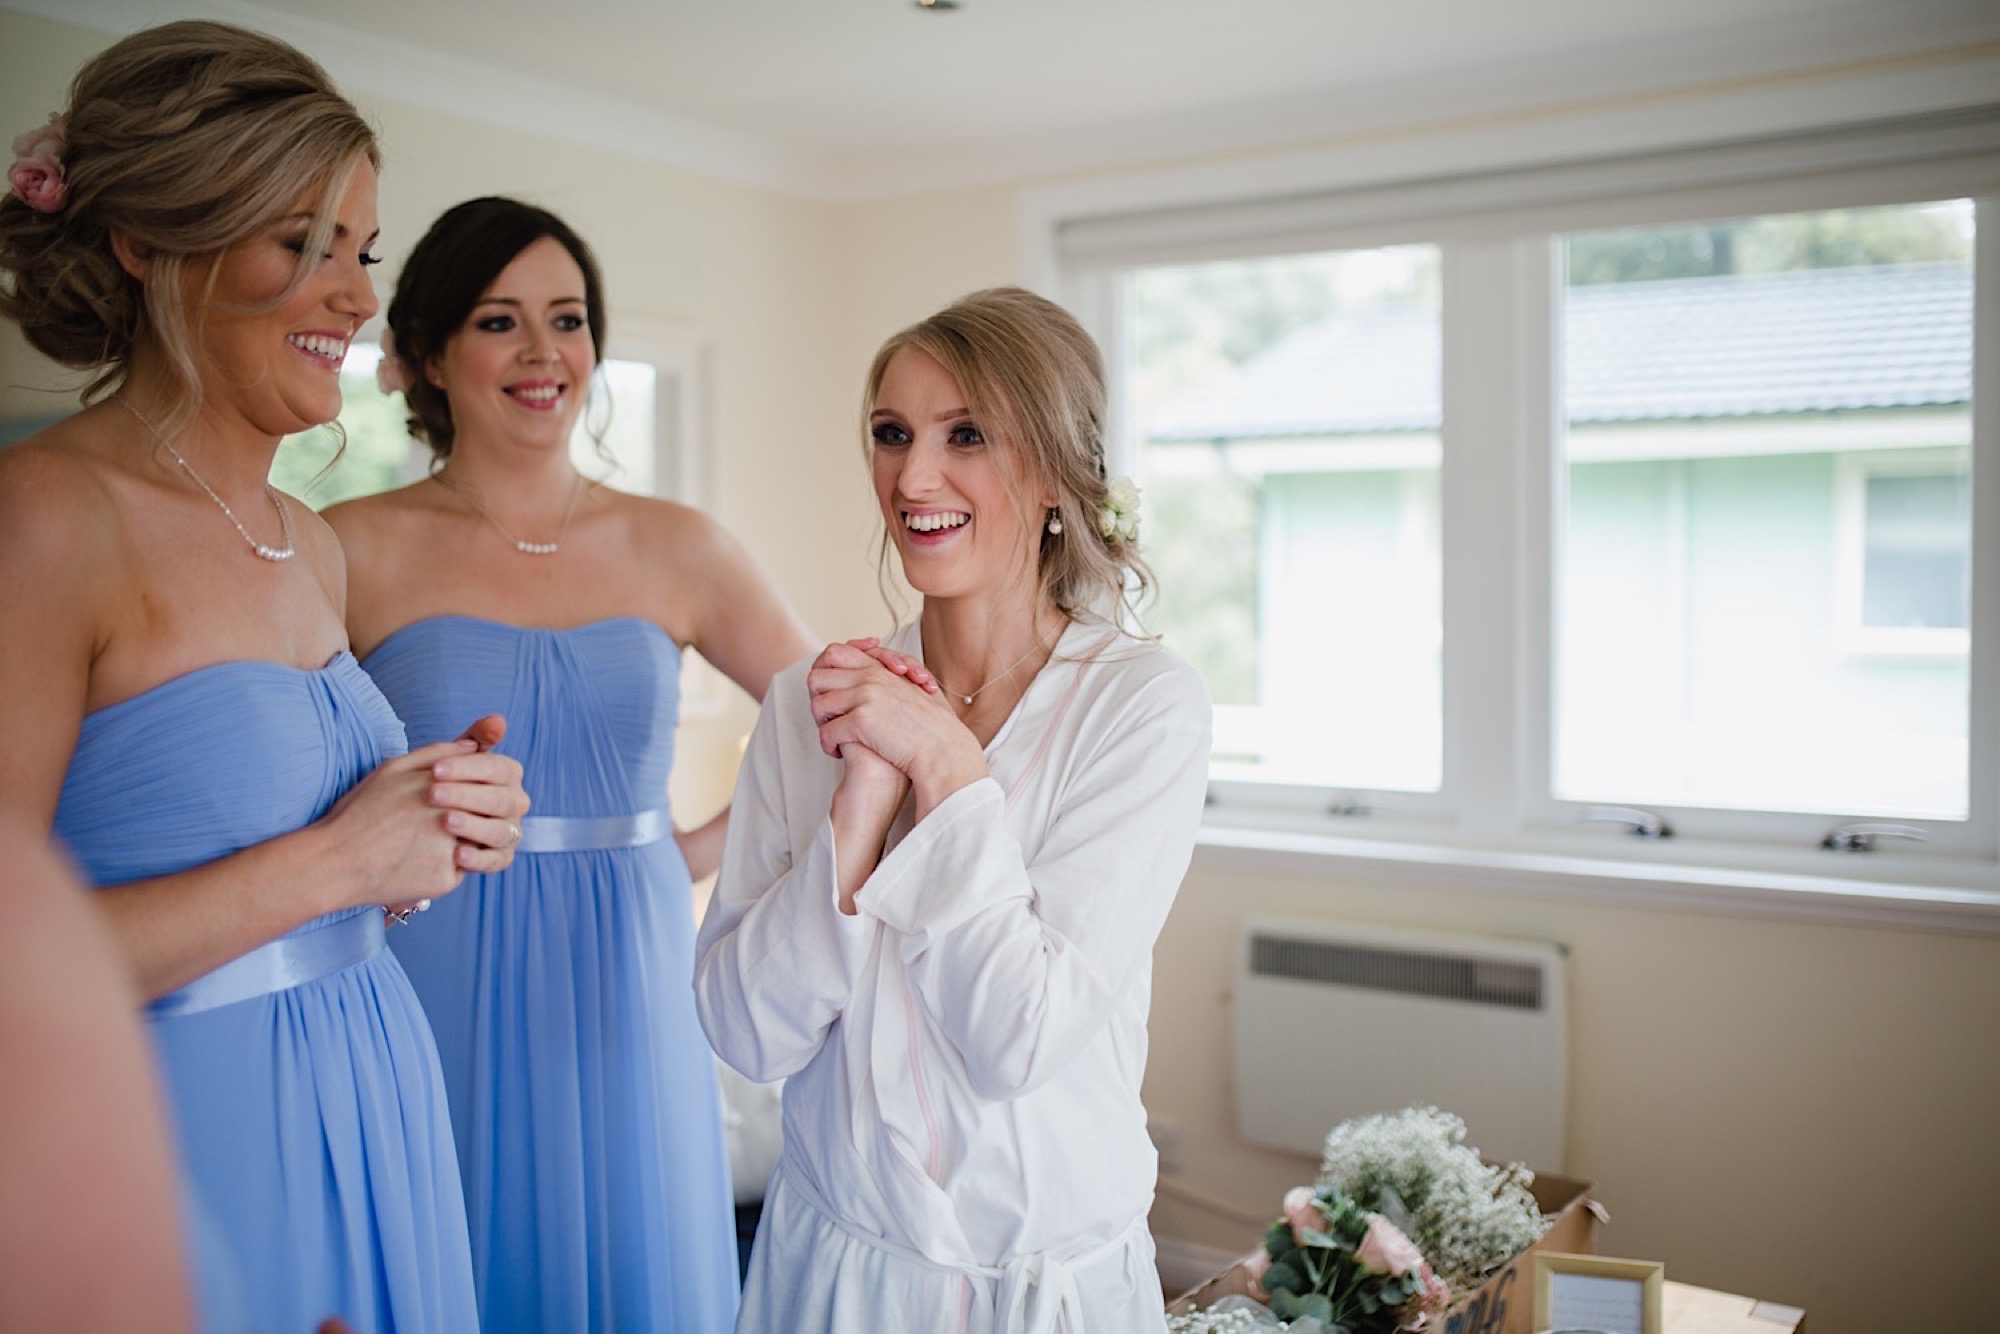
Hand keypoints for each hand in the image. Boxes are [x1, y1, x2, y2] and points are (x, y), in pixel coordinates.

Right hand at [314, 738, 484, 912]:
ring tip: (419, 846)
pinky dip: (441, 869)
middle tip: (427, 829)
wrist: (333, 862)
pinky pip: (458, 872)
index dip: (468, 793)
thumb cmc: (360, 813)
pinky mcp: (445, 880)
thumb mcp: (392, 770)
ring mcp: (451, 850)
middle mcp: (452, 816)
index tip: (442, 803)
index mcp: (442, 785)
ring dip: (459, 844)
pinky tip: (411, 865)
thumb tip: (473, 745)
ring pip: (476, 845)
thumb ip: (438, 753)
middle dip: (469, 821)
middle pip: (485, 816)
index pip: (484, 783)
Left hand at [427, 714, 529, 874]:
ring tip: (445, 822)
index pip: (499, 768)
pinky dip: (480, 859)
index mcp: (508, 775)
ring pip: (502, 830)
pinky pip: (498, 861)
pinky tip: (456, 853)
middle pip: (504, 799)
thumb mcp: (450, 758)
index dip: (469, 768)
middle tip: (433, 794)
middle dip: (468, 795)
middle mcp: (515, 803)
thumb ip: (474, 738)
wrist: (415, 823)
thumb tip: (498, 720)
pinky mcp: (499, 858)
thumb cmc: (439, 784)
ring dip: (474, 825)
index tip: (435, 769)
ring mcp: (510, 832)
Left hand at [806, 641, 957, 768]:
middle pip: (817, 676)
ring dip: (821, 723)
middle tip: (828, 718)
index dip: (826, 669)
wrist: (945, 751)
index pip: (836, 652)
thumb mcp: (920, 690)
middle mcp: (870, 678)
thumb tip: (895, 676)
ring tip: (833, 738)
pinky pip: (826, 731)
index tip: (834, 691)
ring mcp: (864, 697)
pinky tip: (839, 753)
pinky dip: (828, 745)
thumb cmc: (937, 729)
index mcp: (881, 669)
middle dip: (818, 697)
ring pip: (818, 705)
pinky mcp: (860, 722)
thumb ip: (902, 677)